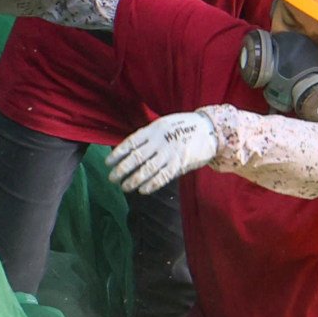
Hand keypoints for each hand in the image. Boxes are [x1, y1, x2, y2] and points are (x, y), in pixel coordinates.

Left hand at [106, 108, 221, 193]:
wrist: (208, 128)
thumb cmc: (182, 127)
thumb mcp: (163, 126)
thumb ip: (149, 138)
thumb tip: (130, 154)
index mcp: (153, 129)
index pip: (130, 143)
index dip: (118, 154)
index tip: (108, 163)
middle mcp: (159, 141)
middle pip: (136, 158)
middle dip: (122, 170)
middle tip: (112, 178)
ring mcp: (169, 152)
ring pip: (147, 169)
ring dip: (134, 180)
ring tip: (124, 187)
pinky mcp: (179, 163)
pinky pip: (162, 176)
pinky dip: (151, 184)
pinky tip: (142, 190)